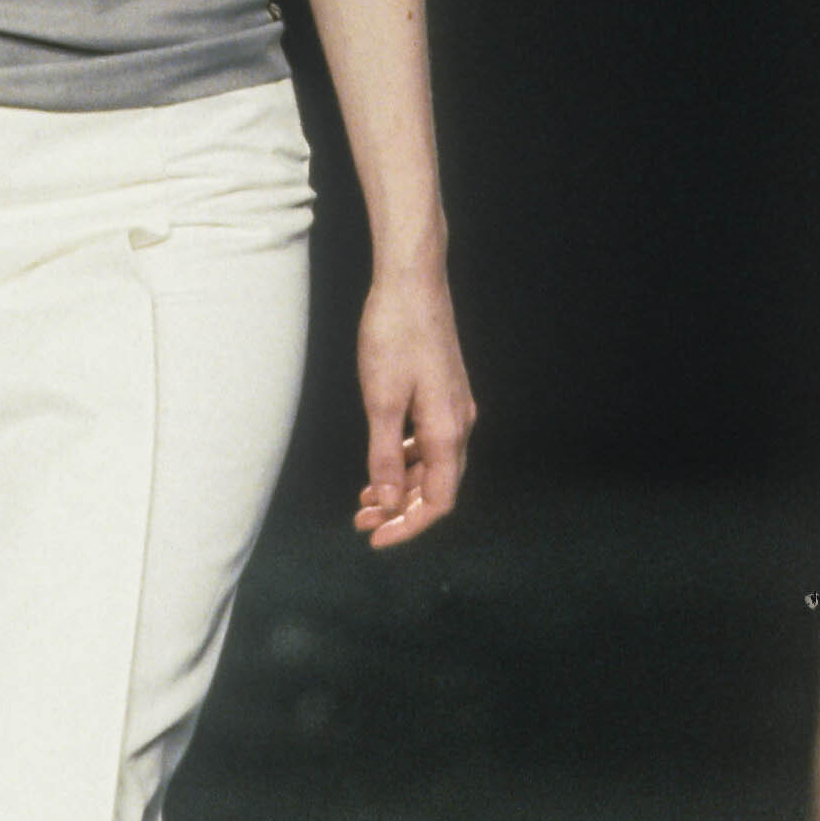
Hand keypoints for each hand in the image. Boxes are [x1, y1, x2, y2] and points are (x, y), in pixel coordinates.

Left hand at [351, 266, 472, 547]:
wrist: (412, 282)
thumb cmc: (394, 334)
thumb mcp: (381, 400)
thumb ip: (385, 456)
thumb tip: (391, 502)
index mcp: (448, 430)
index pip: (440, 500)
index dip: (409, 526)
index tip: (375, 538)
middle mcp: (458, 423)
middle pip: (438, 487)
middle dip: (401, 511)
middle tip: (361, 522)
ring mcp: (452, 408)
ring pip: (432, 465)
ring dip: (401, 488)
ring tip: (364, 500)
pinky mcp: (442, 394)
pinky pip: (428, 442)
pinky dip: (404, 461)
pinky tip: (381, 466)